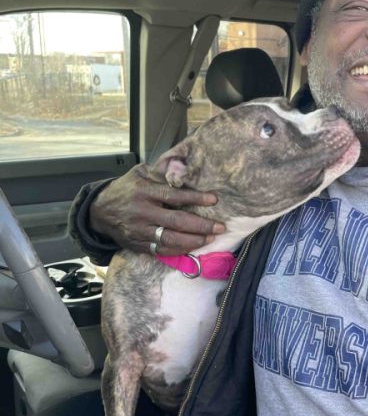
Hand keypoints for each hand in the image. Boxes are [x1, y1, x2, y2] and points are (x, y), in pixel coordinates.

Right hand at [89, 164, 223, 254]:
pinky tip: (193, 247)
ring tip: (210, 238)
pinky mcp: (137, 244)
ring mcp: (139, 231)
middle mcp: (142, 212)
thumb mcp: (139, 173)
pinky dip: (179, 250)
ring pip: (170, 239)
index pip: (173, 196)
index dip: (195, 198)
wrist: (99, 212)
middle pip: (176, 222)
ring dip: (193, 241)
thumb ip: (161, 171)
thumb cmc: (126, 189)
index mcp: (143, 192)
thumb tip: (184, 165)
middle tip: (220, 227)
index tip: (213, 200)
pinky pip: (161, 250)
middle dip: (201, 226)